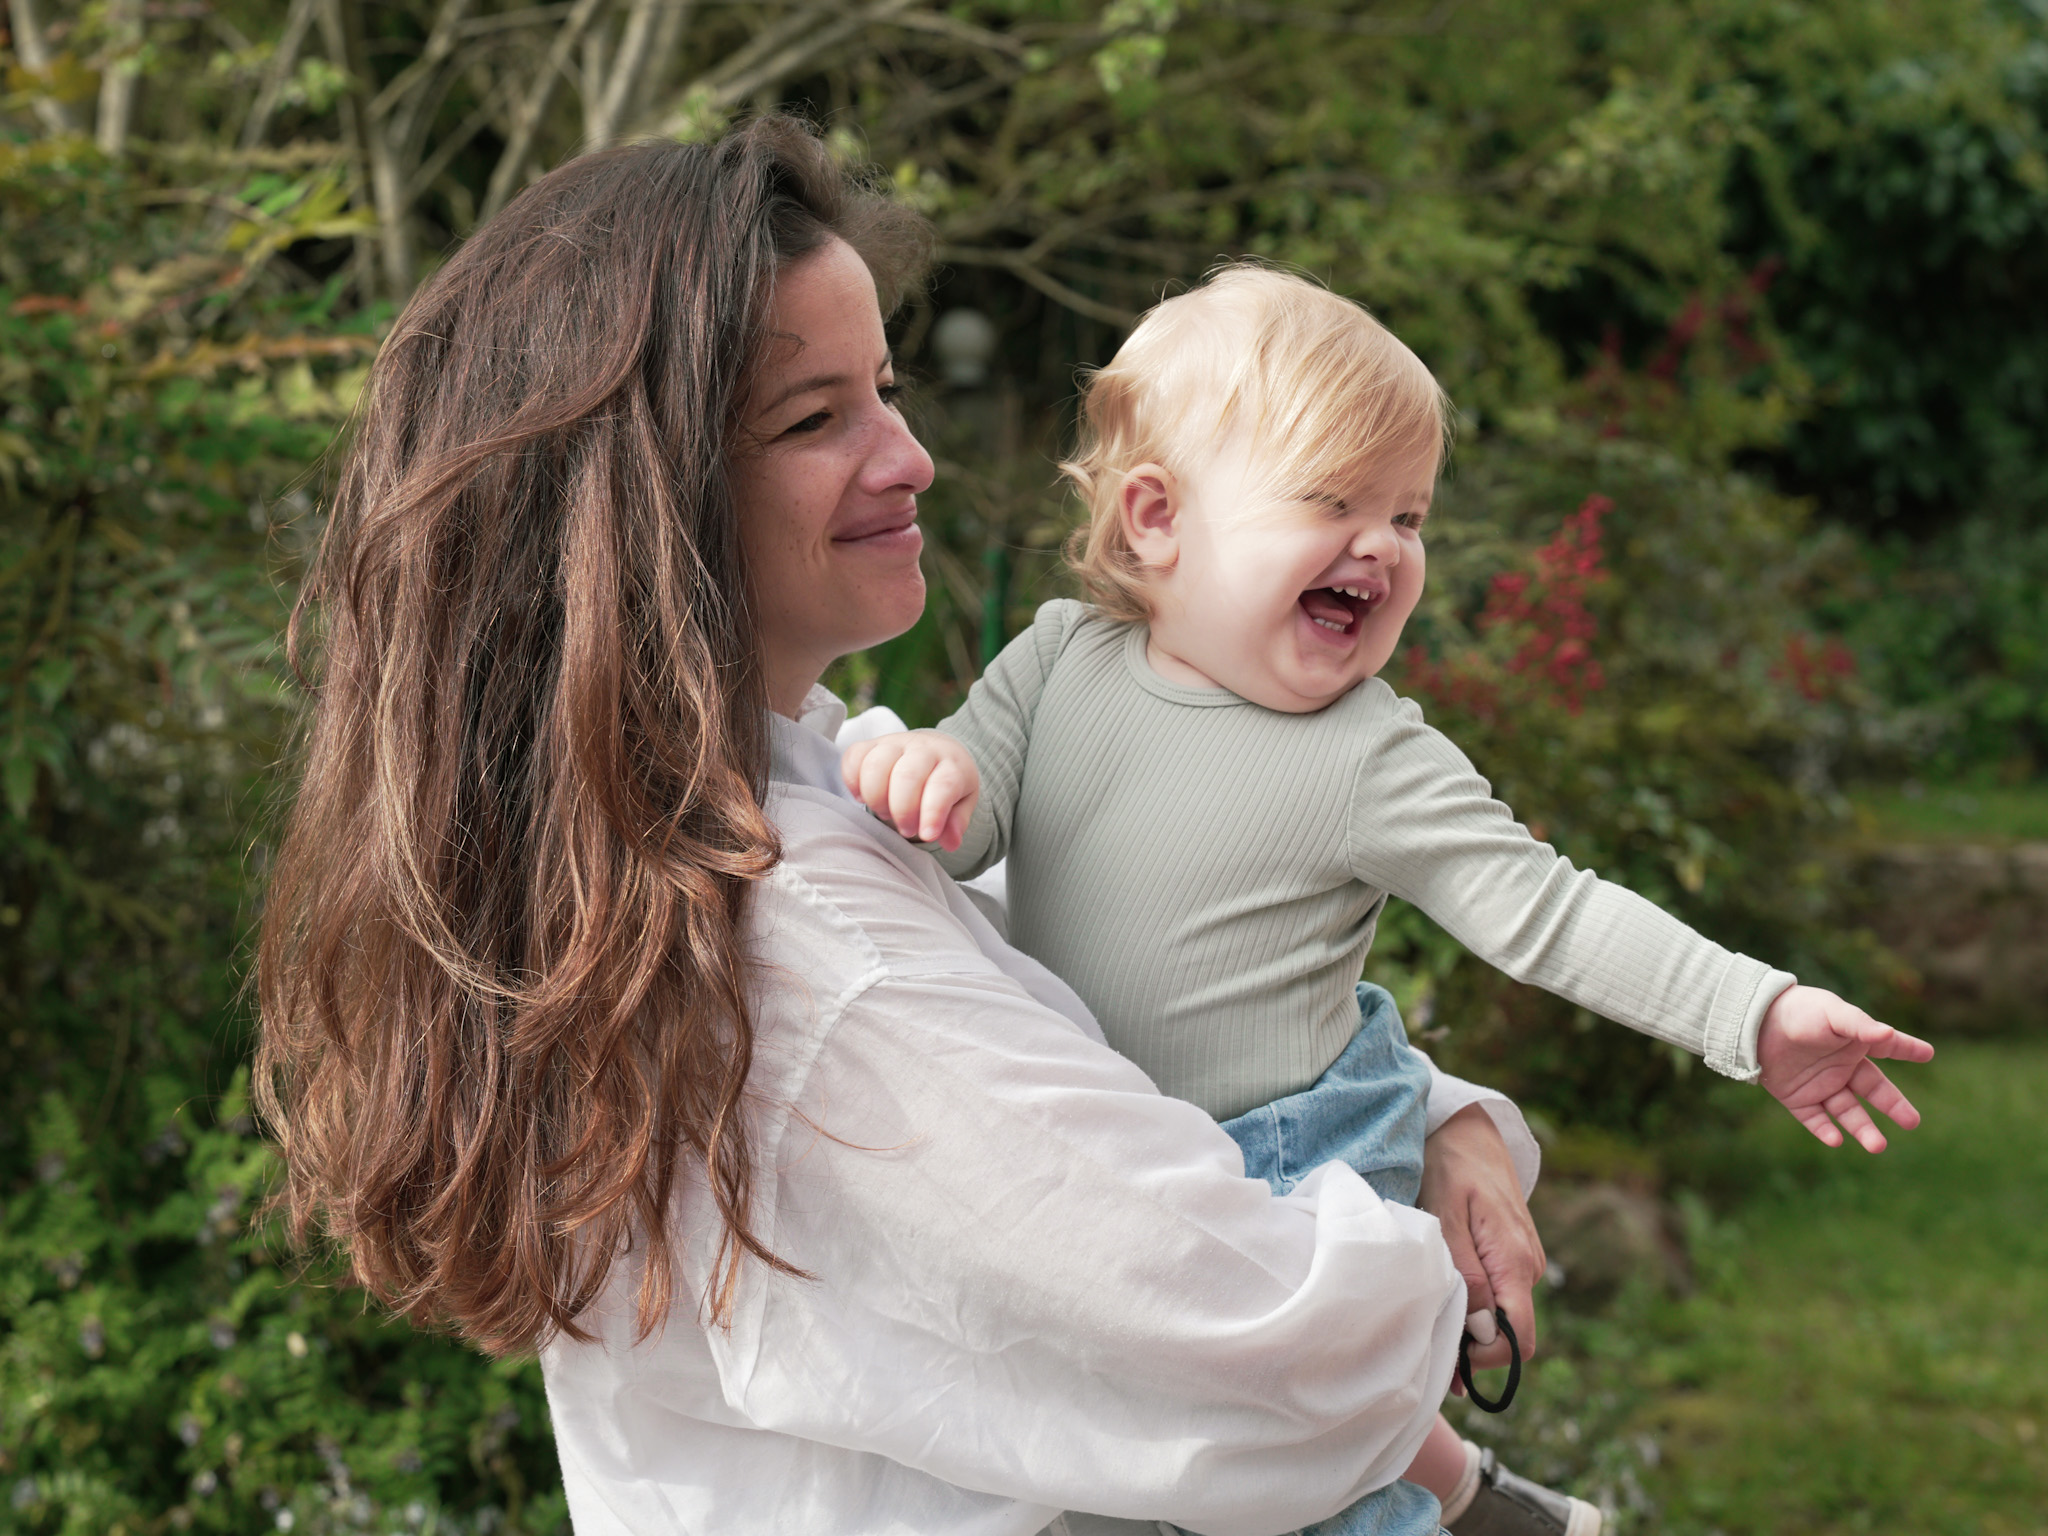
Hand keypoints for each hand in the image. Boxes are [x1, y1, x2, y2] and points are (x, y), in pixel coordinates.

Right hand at [840, 731, 980, 850]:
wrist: (937, 749)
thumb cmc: (947, 782)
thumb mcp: (962, 802)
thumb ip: (957, 822)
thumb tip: (951, 842)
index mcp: (952, 765)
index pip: (943, 785)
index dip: (933, 812)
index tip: (927, 835)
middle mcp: (923, 749)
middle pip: (906, 775)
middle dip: (902, 810)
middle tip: (906, 829)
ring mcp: (895, 743)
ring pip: (876, 765)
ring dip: (876, 798)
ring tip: (885, 813)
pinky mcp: (871, 743)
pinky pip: (853, 756)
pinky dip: (852, 781)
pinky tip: (863, 797)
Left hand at [1417, 1103, 1543, 1385]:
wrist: (1468, 1130)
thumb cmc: (1451, 1166)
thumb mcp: (1446, 1215)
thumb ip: (1465, 1272)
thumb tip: (1480, 1327)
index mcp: (1515, 1261)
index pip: (1519, 1339)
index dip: (1486, 1359)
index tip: (1447, 1356)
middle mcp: (1528, 1268)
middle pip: (1510, 1336)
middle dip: (1473, 1351)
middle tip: (1429, 1349)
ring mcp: (1523, 1262)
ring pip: (1502, 1317)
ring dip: (1470, 1328)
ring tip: (1429, 1322)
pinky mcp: (1511, 1257)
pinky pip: (1499, 1297)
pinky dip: (1474, 1307)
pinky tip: (1444, 1299)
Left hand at [1758, 984, 1933, 1153]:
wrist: (1752, 1020)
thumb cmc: (1796, 1011)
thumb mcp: (1831, 1013)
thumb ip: (1859, 1026)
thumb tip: (1888, 1034)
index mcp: (1853, 1043)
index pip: (1887, 1048)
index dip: (1906, 1049)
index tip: (1927, 1053)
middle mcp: (1841, 1066)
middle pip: (1873, 1090)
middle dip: (1894, 1106)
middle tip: (1913, 1122)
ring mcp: (1820, 1084)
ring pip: (1847, 1112)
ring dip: (1862, 1128)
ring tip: (1877, 1146)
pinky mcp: (1796, 1098)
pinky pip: (1814, 1118)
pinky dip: (1824, 1130)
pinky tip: (1835, 1141)